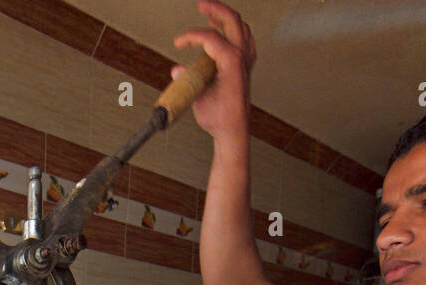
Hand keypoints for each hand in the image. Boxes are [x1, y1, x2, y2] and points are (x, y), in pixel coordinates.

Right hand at [173, 1, 255, 138]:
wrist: (233, 130)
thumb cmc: (218, 117)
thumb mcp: (198, 97)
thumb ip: (188, 80)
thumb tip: (178, 69)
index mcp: (232, 62)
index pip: (211, 37)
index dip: (191, 35)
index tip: (178, 42)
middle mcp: (243, 57)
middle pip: (231, 20)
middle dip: (215, 9)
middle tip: (201, 4)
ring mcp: (247, 60)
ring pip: (240, 27)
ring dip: (225, 17)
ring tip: (211, 14)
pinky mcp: (246, 65)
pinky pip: (244, 38)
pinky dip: (234, 30)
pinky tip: (224, 32)